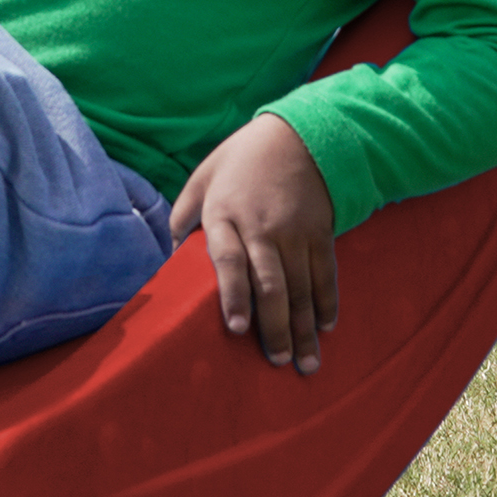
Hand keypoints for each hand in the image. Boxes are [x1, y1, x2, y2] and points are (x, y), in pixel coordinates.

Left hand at [170, 113, 338, 374]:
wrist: (301, 133)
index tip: (237, 328)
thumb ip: (183, 217)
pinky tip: (325, 328)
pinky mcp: (321, 231)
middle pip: (271, 283)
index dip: (234, 295)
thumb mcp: (203, 177)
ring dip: (303, 328)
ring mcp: (296, 231)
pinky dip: (327, 302)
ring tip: (305, 363)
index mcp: (226, 214)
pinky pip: (325, 273)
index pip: (230, 260)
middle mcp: (262, 226)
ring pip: (301, 287)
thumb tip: (169, 259)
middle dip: (275, 327)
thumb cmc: (242, 159)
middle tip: (276, 362)